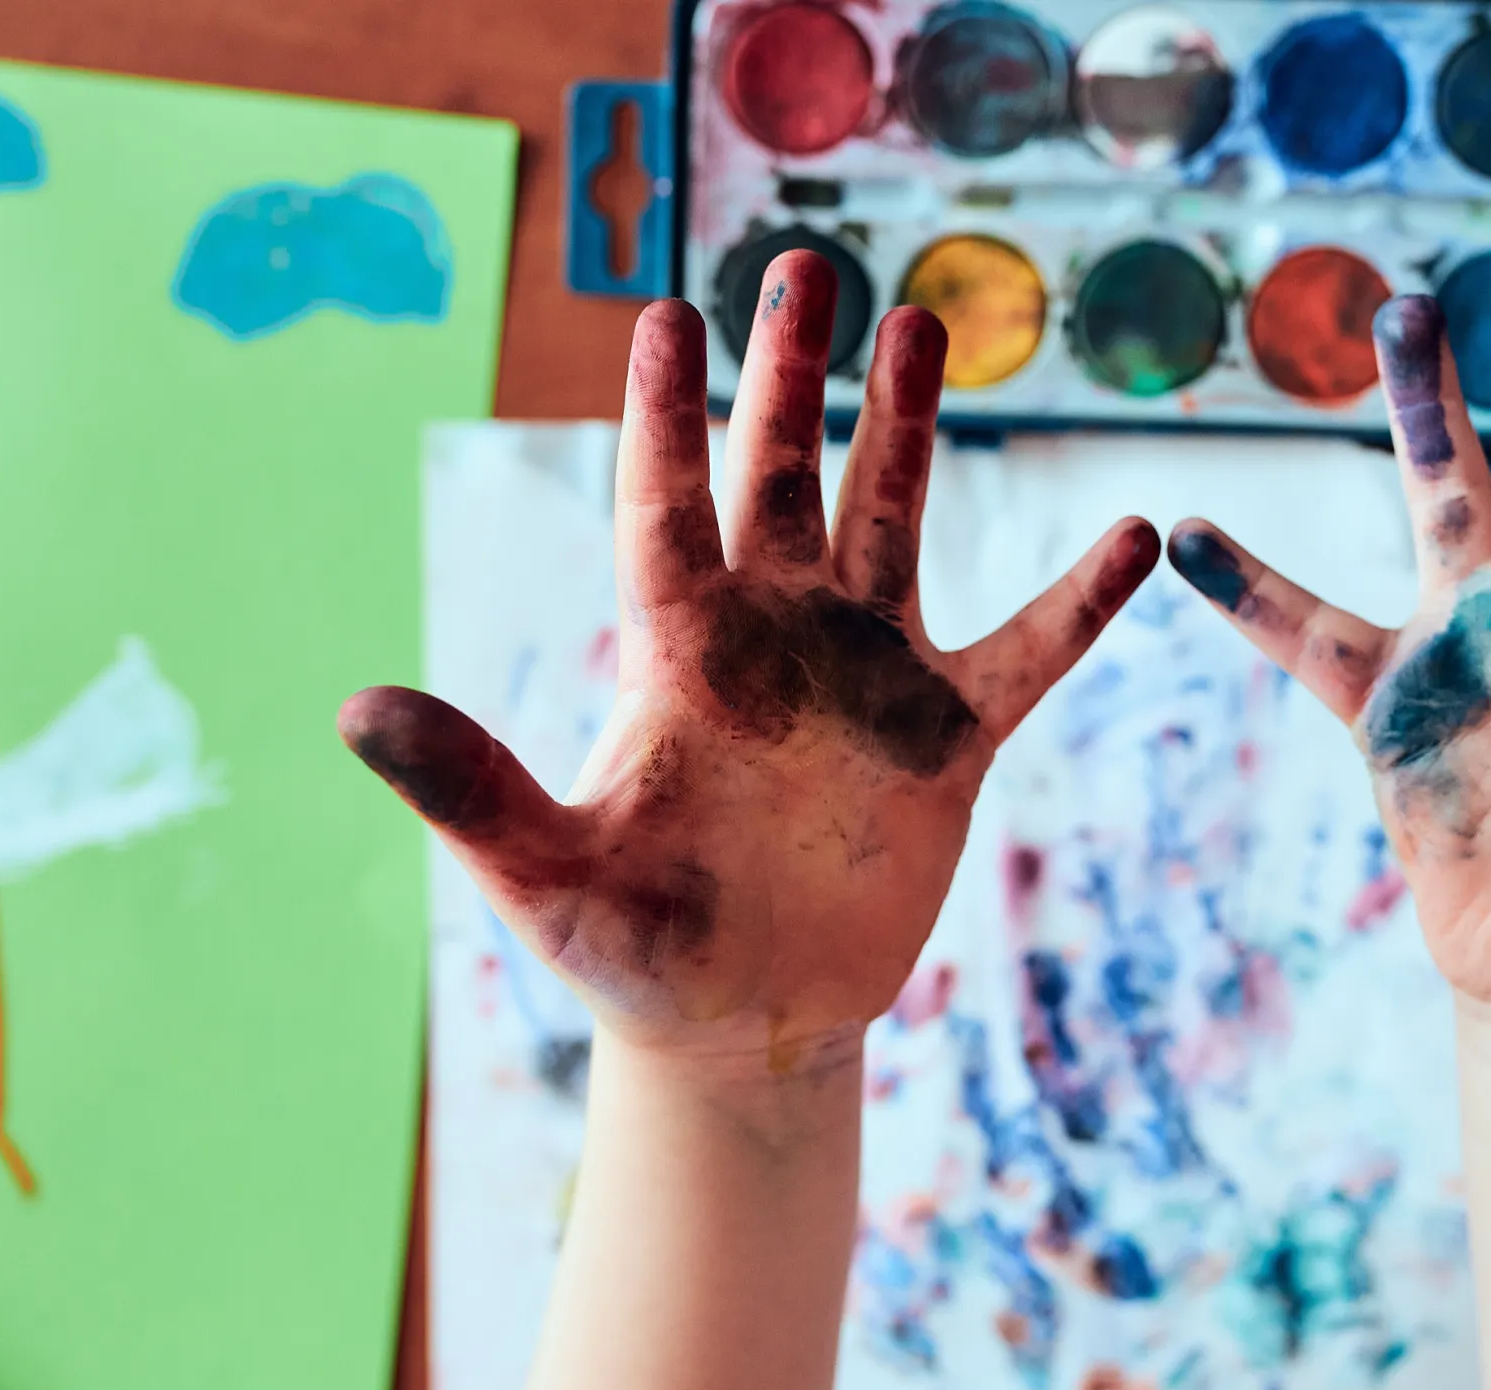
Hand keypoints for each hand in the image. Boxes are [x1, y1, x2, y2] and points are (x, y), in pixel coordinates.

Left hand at [340, 252, 1158, 1062]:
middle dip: (792, 376)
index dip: (665, 414)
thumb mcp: (547, 877)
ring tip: (924, 326)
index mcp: (678, 654)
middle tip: (804, 268)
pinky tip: (1135, 536)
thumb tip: (355, 711)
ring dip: (909, 431)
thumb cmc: (630, 952)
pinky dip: (1078, 602)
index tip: (666, 314)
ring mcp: (866, 676)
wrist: (743, 1020)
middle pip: (783, 477)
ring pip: (895, 523)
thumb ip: (472, 791)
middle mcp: (774, 637)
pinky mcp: (947, 738)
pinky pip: (1026, 652)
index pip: (666, 507)